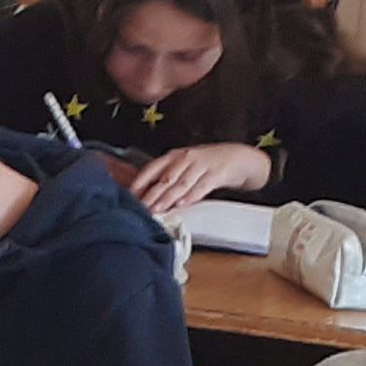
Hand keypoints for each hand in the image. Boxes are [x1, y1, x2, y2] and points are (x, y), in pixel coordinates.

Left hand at [122, 142, 271, 214]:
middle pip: (165, 178)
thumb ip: (166, 179)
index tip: (128, 196)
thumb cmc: (206, 165)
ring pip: (181, 183)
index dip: (139, 182)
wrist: (237, 158)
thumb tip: (143, 196)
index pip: (152, 168)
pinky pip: (202, 186)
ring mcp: (201, 165)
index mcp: (174, 156)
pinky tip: (182, 204)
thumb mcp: (184, 167)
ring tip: (157, 210)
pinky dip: (191, 196)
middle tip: (140, 209)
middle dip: (151, 195)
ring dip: (167, 198)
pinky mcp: (216, 173)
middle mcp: (186, 159)